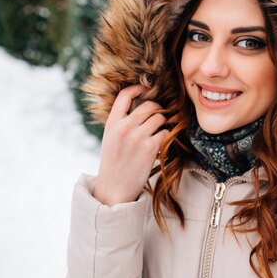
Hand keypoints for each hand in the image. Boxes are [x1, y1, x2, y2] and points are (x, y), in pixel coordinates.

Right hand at [93, 85, 168, 205]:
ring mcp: (137, 137)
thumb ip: (121, 122)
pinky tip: (160, 145)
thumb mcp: (110, 138)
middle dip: (157, 110)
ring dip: (163, 124)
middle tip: (157, 119)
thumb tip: (141, 108)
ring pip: (160, 118)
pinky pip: (165, 132)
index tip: (145, 88)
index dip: (137, 88)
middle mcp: (124, 127)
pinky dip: (166, 137)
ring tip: (158, 133)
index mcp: (112, 123)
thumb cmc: (114, 163)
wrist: (114, 189)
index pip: (124, 96)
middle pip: (149, 105)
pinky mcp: (150, 148)